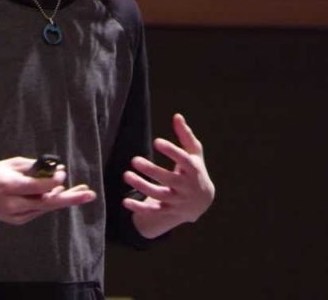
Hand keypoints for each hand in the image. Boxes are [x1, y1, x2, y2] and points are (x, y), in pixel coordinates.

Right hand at [0, 157, 96, 225]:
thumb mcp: (9, 165)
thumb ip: (32, 167)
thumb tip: (55, 169)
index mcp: (10, 187)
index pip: (39, 187)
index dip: (54, 180)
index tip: (62, 172)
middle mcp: (15, 204)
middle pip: (48, 202)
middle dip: (70, 198)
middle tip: (89, 195)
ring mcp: (17, 215)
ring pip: (46, 207)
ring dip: (64, 198)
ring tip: (84, 192)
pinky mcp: (18, 220)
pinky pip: (39, 209)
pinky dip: (50, 201)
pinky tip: (60, 192)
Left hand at [123, 113, 214, 228]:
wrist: (203, 201)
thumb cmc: (195, 170)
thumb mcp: (194, 153)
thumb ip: (185, 135)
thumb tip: (177, 116)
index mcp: (193, 169)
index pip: (182, 160)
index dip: (171, 151)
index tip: (156, 142)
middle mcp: (185, 186)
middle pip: (168, 179)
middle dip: (151, 170)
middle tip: (134, 160)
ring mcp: (177, 200)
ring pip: (158, 195)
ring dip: (141, 186)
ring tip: (126, 175)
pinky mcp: (167, 210)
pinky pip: (153, 211)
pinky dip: (139, 209)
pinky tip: (125, 202)